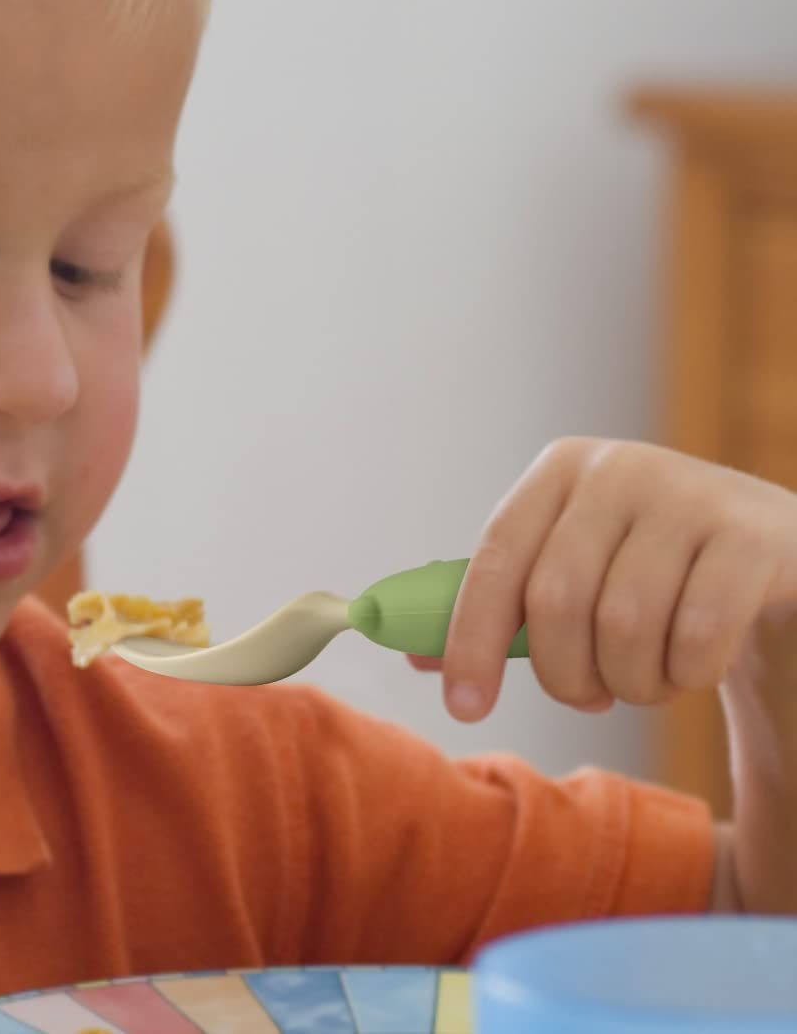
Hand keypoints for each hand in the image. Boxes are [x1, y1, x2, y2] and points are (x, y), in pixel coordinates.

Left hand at [427, 438, 796, 722]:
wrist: (774, 560)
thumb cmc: (652, 573)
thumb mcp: (575, 572)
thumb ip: (501, 608)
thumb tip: (415, 653)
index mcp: (560, 470)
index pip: (495, 557)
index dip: (469, 637)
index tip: (463, 707)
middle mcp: (621, 469)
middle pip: (555, 599)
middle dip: (565, 675)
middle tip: (589, 696)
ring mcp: (692, 495)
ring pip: (624, 625)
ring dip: (630, 682)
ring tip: (644, 678)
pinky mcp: (753, 538)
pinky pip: (696, 638)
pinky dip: (686, 676)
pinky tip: (692, 666)